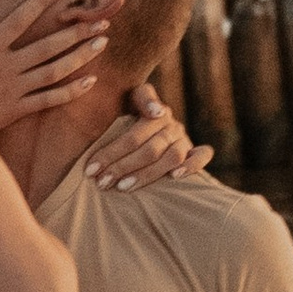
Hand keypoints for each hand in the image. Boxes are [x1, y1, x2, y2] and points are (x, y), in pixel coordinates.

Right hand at [0, 0, 113, 136]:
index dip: (41, 0)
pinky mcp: (16, 110)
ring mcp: (13, 88)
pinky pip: (49, 100)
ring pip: (54, 70)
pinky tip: (90, 82)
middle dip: (76, 31)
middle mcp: (6, 65)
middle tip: (102, 20)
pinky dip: (71, 91)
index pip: (20, 18)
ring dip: (81, 56)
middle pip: (48, 45)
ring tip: (102, 43)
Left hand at [85, 83, 211, 193]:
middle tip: (102, 182)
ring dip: (148, 174)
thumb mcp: (121, 107)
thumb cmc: (125, 122)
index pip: (133, 136)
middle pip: (149, 149)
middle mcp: (170, 124)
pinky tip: (175, 177)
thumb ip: (134, 104)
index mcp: (152, 112)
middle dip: (122, 167)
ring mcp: (184, 137)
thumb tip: (156, 112)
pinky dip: (192, 165)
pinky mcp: (195, 150)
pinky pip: (202, 155)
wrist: (146, 129)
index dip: (111, 153)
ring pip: (172, 156)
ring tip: (123, 187)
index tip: (90, 169)